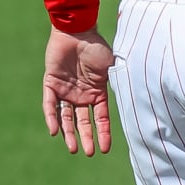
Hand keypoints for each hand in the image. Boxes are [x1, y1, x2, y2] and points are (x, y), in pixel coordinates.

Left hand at [43, 27, 114, 154]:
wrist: (77, 31)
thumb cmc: (98, 47)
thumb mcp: (112, 68)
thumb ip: (117, 83)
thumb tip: (134, 100)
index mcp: (97, 93)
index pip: (101, 118)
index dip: (104, 133)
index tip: (105, 149)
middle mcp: (81, 95)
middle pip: (84, 122)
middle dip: (86, 138)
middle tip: (88, 152)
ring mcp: (66, 91)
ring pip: (67, 117)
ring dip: (69, 133)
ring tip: (72, 148)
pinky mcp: (51, 84)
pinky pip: (50, 105)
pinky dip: (52, 118)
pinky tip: (55, 131)